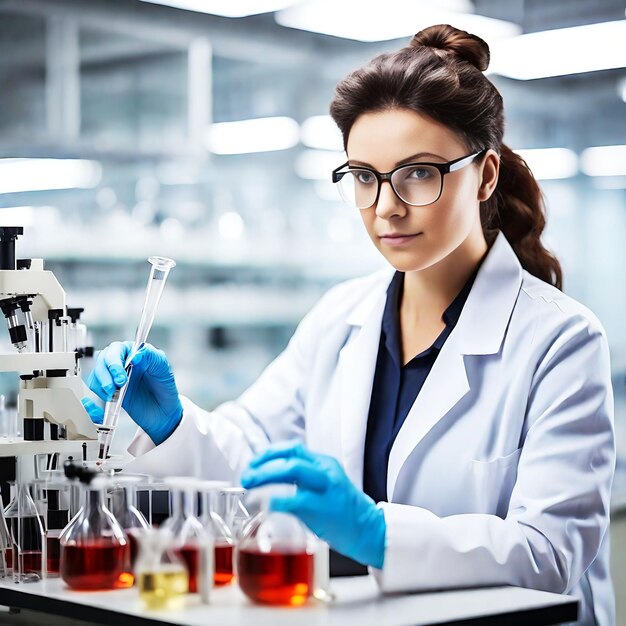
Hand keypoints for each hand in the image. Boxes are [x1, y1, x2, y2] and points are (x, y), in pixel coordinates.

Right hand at [82, 341, 182, 445]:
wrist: (163, 411)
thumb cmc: (165, 387)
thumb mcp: (163, 368)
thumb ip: (151, 356)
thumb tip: (136, 355)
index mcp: (134, 352)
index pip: (116, 349)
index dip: (115, 362)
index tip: (121, 377)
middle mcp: (122, 361)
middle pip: (102, 360)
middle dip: (106, 374)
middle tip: (116, 386)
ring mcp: (114, 376)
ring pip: (96, 373)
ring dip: (101, 385)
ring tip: (113, 394)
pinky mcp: (110, 390)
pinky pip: (96, 387)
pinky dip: (99, 393)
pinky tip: (110, 398)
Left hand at [241, 441, 385, 568]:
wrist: (369, 530)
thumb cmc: (343, 511)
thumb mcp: (326, 485)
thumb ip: (305, 478)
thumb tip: (271, 476)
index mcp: (324, 463)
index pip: (293, 447)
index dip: (269, 453)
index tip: (254, 462)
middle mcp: (325, 471)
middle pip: (290, 456)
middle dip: (263, 464)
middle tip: (247, 476)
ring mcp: (325, 489)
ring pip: (292, 470)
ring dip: (265, 475)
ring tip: (250, 486)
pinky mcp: (323, 508)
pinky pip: (294, 500)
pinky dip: (276, 501)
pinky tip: (266, 505)